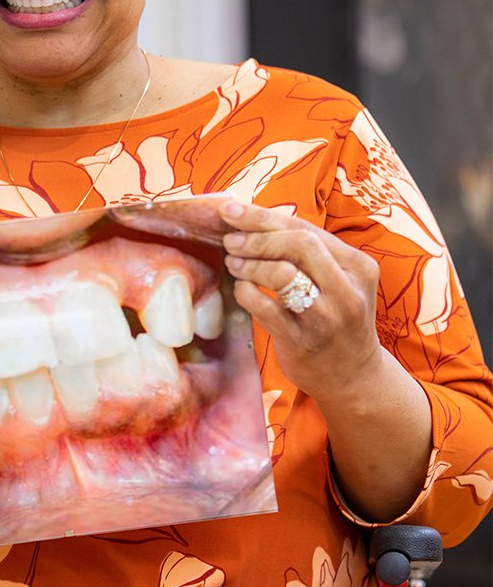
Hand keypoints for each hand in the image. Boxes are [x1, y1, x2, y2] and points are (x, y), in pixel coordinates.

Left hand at [220, 200, 382, 404]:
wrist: (354, 377)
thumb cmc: (335, 317)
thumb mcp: (336, 280)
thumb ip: (306, 252)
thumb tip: (251, 219)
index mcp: (357, 265)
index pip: (306, 228)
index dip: (263, 216)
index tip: (230, 209)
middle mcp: (347, 289)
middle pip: (298, 244)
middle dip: (257, 238)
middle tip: (230, 240)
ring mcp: (326, 317)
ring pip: (283, 274)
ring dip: (250, 264)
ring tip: (233, 263)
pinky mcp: (302, 340)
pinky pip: (265, 308)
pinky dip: (245, 292)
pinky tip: (242, 289)